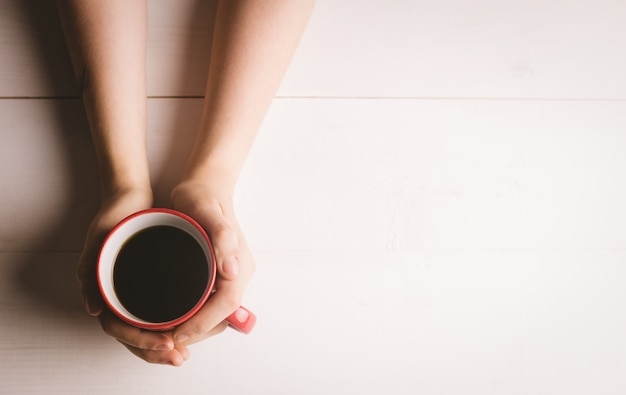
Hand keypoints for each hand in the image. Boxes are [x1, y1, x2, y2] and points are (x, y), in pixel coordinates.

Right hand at [78, 188, 189, 365]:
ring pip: (147, 330)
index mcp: (103, 292)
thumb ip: (90, 271)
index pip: (119, 330)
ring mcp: (134, 293)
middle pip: (135, 336)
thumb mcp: (99, 240)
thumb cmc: (113, 218)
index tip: (166, 343)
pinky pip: (159, 314)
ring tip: (185, 351)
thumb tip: (93, 309)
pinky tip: (188, 328)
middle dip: (156, 351)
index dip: (141, 342)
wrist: (129, 197)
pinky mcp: (149, 285)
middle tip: (180, 357)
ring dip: (165, 344)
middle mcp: (119, 297)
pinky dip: (172, 325)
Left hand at [170, 181, 255, 346]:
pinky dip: (194, 315)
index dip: (202, 324)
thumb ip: (222, 238)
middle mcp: (239, 272)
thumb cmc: (202, 195)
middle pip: (222, 315)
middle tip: (164, 339)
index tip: (176, 334)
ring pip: (216, 312)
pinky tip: (173, 316)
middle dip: (196, 332)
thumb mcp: (206, 211)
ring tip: (165, 332)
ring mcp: (230, 273)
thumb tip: (233, 273)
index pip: (226, 305)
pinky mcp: (219, 272)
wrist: (206, 184)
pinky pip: (210, 302)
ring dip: (195, 327)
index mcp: (240, 264)